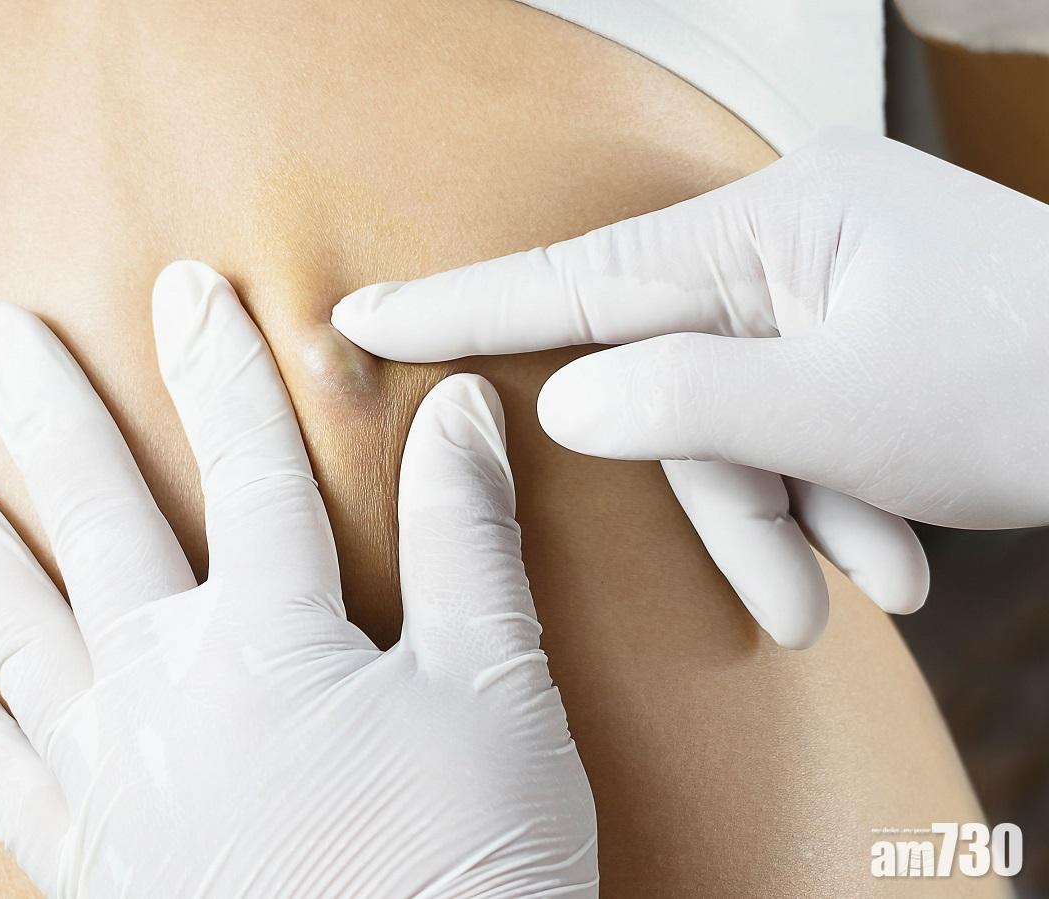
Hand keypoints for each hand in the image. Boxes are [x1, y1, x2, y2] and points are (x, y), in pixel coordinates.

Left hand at [0, 262, 596, 896]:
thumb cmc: (463, 863)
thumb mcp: (496, 693)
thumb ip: (468, 543)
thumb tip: (463, 414)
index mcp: (275, 643)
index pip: (248, 473)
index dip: (223, 374)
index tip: (190, 290)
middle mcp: (172, 693)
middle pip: (103, 524)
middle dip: (55, 417)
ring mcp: (117, 780)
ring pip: (22, 632)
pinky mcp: (93, 862)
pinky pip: (5, 777)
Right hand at [332, 129, 1048, 647]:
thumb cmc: (1030, 382)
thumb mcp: (839, 412)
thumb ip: (682, 404)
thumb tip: (570, 403)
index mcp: (772, 225)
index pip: (575, 275)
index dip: (460, 306)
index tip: (362, 314)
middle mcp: (786, 240)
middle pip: (677, 384)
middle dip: (733, 503)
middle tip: (789, 604)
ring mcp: (822, 284)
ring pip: (743, 420)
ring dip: (797, 516)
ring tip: (876, 580)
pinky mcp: (853, 327)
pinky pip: (798, 417)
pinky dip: (833, 490)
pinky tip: (896, 546)